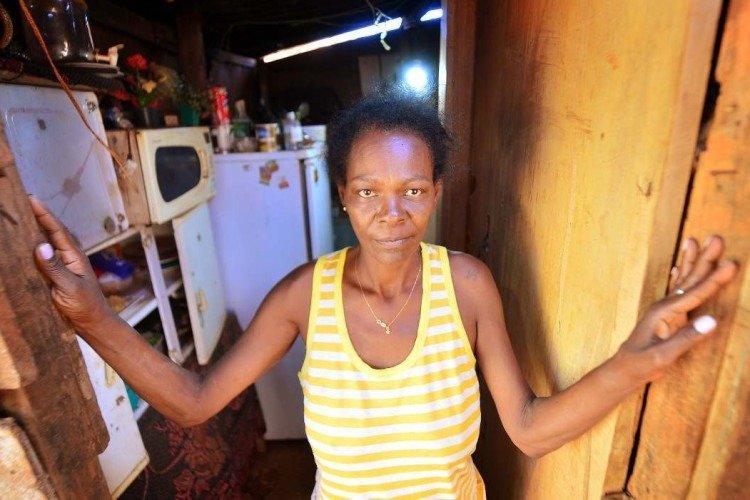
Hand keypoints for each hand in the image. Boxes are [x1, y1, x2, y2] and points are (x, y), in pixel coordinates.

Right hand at [29, 196, 114, 331]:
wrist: (91, 323)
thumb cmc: (85, 305)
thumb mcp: (69, 287)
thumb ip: (56, 268)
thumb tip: (41, 245)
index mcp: (73, 255)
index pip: (57, 230)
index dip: (44, 214)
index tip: (31, 198)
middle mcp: (66, 256)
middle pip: (50, 232)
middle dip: (36, 216)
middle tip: (20, 201)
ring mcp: (60, 265)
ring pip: (44, 243)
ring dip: (32, 230)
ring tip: (16, 216)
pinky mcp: (52, 275)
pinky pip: (39, 258)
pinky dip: (29, 248)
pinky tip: (18, 245)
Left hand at [617, 235, 738, 383]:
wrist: (624, 369)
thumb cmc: (641, 363)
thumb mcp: (664, 355)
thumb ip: (687, 338)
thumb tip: (712, 320)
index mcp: (665, 312)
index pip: (696, 292)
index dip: (715, 279)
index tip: (732, 263)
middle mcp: (665, 306)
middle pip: (690, 279)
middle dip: (705, 259)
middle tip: (717, 238)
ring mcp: (665, 309)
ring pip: (683, 281)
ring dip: (693, 261)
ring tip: (697, 240)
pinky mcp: (666, 316)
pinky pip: (676, 291)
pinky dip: (680, 276)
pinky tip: (677, 266)